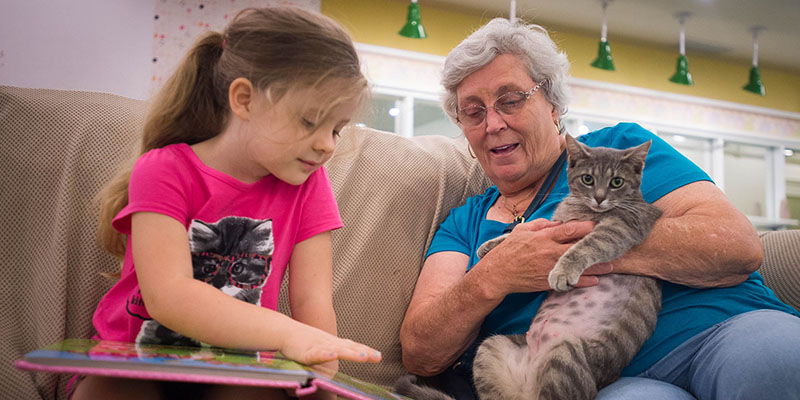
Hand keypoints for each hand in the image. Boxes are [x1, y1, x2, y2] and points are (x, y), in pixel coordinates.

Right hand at [279, 323, 381, 365]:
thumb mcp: (324, 344)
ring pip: (337, 350)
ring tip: (363, 357)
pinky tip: (333, 355)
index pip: (353, 347)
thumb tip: (349, 351)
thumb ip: (336, 348)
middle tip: (377, 356)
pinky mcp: (306, 353)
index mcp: (334, 344)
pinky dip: (326, 355)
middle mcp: (329, 344)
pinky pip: (317, 354)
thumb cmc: (304, 340)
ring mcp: (318, 347)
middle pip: (349, 349)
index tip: (378, 355)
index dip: (366, 351)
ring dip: (350, 353)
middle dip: (364, 353)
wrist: (285, 332)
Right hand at [479, 219, 609, 294]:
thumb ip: (541, 225)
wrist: (497, 274)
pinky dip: (583, 281)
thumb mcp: (522, 230)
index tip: (598, 225)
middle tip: (612, 245)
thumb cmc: (508, 250)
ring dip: (595, 266)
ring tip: (611, 265)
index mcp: (543, 237)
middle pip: (578, 248)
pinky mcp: (548, 281)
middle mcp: (549, 251)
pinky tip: (595, 280)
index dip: (585, 227)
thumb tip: (558, 223)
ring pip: (577, 265)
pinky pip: (569, 280)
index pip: (569, 230)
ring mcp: (550, 267)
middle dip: (595, 246)